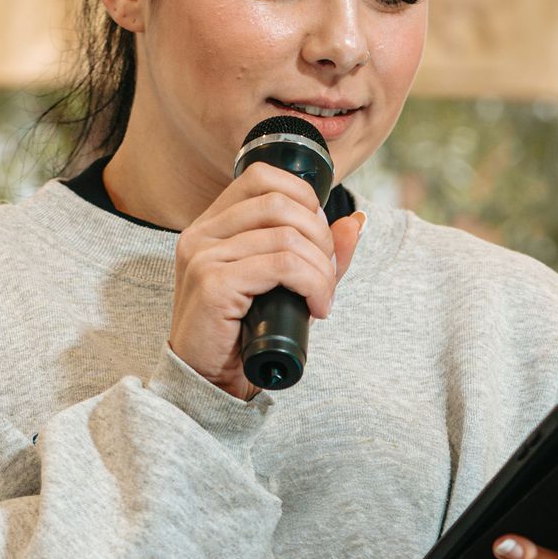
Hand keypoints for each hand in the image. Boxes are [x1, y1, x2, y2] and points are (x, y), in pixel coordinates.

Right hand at [168, 163, 364, 400]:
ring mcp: (202, 257)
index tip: (318, 240)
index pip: (262, 176)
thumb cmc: (242, 334)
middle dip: (320, 237)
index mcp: (212, 225)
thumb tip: (356, 220)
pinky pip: (282, 266)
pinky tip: (315, 308)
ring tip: (322, 298)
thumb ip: (317, 251)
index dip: (303, 198)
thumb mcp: (284, 285)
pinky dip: (313, 284)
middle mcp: (201, 234)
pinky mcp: (212, 284)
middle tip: (326, 276)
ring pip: (287, 237)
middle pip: (280, 202)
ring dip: (321, 269)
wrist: (209, 382)